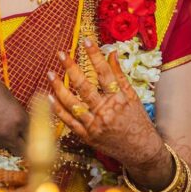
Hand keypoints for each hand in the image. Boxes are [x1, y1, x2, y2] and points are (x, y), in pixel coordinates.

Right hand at [0, 65, 26, 154]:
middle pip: (24, 148)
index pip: (34, 132)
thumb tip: (22, 123)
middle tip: (20, 136)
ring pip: (9, 149)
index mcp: (19, 119)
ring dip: (9, 143)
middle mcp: (9, 134)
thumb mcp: (9, 98)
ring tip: (1, 129)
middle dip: (24, 143)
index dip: (31, 130)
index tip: (29, 129)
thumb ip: (18, 114)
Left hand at [49, 40, 164, 172]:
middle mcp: (106, 111)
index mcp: (119, 98)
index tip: (86, 41)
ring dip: (59, 88)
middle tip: (61, 54)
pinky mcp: (87, 137)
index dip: (95, 55)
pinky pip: (69, 122)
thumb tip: (112, 52)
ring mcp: (95, 125)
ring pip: (72, 104)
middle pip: (84, 86)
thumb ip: (120, 74)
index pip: (104, 72)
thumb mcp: (133, 96)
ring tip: (51, 74)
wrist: (141, 150)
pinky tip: (49, 97)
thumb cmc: (138, 121)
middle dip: (71, 68)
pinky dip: (58, 110)